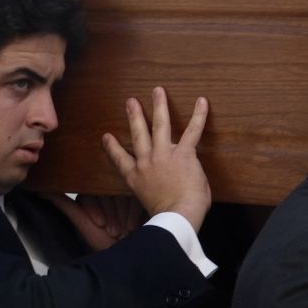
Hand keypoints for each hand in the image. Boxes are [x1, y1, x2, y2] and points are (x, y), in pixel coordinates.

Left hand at [48, 193, 144, 254]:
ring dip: (122, 214)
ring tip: (123, 230)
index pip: (92, 193)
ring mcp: (123, 193)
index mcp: (91, 196)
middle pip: (108, 193)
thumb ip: (65, 205)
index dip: (97, 210)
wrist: (127, 253)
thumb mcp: (83, 224)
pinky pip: (134, 197)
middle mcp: (106, 191)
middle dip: (111, 214)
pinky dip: (133, 212)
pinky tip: (132, 226)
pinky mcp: (137, 196)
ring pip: (121, 194)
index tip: (100, 225)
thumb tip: (42, 190)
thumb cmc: (103, 242)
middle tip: (114, 231)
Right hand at [102, 88, 210, 228]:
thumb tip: (170, 190)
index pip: (120, 160)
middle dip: (134, 116)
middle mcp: (146, 163)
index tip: (106, 136)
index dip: (112, 147)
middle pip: (138, 135)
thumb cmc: (168, 216)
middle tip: (130, 102)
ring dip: (159, 106)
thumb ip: (157, 191)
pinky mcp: (183, 154)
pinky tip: (201, 101)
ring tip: (158, 91)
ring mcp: (164, 155)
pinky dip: (198, 115)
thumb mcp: (152, 204)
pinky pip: (192, 130)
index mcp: (136, 178)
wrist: (176, 216)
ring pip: (160, 125)